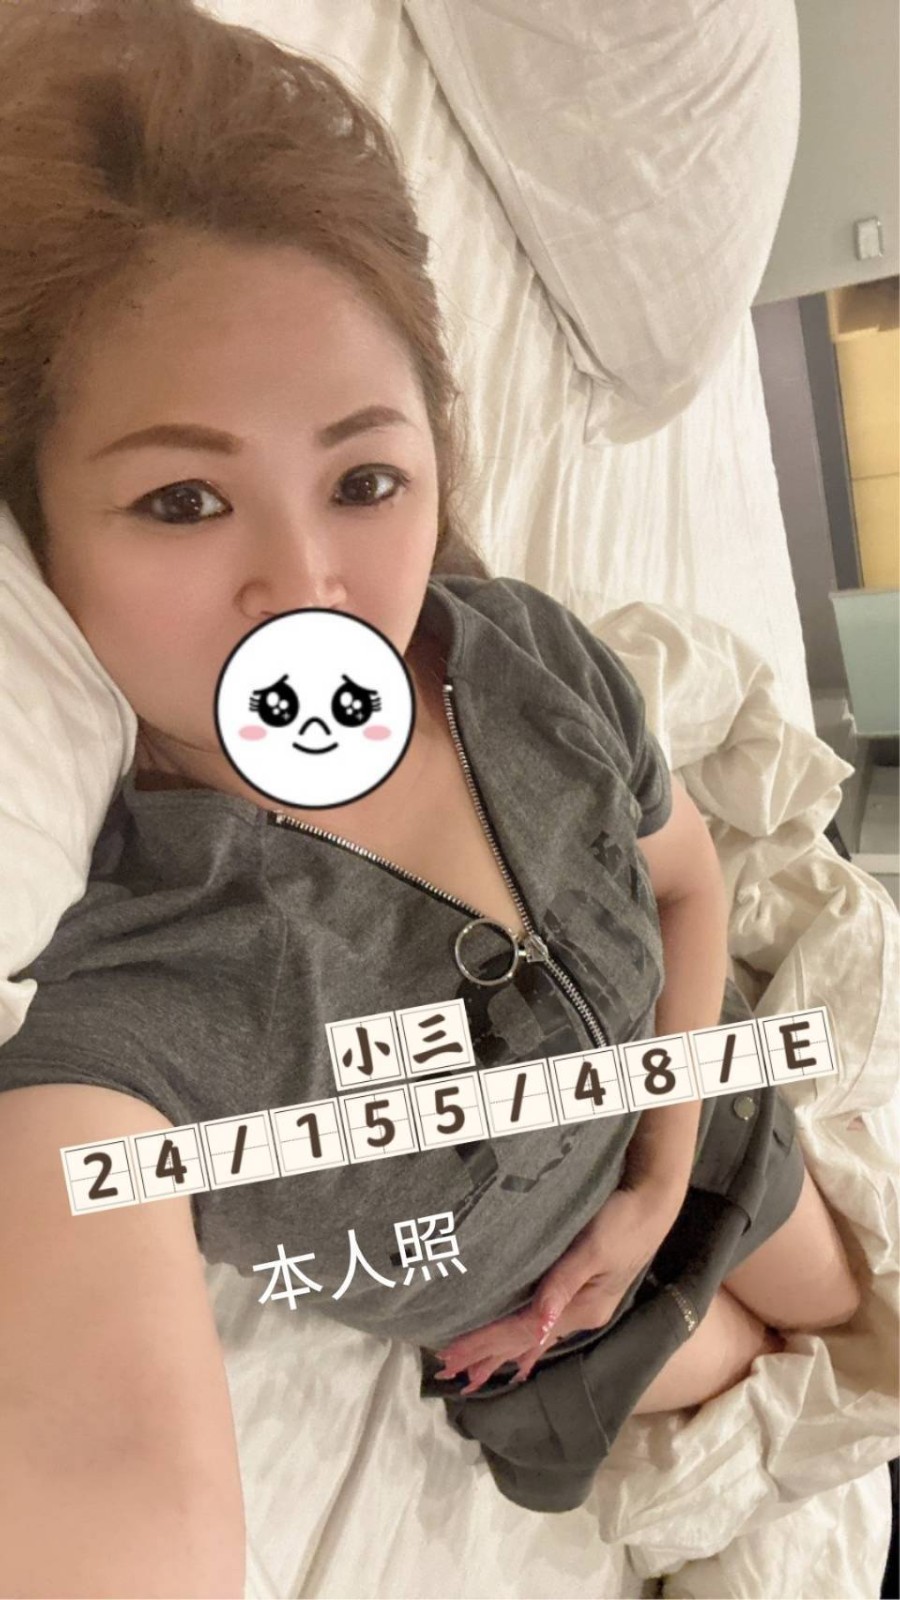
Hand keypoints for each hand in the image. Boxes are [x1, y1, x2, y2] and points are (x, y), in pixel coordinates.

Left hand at [433, 1179, 685, 1394]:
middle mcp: (581, 1314)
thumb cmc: (622, 1220)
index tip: (452, 1355)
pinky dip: (523, 1338)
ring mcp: (583, 1304)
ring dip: (502, 1351)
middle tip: (449, 1372)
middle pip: (525, 1341)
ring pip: (533, 1335)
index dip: (486, 1343)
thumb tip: (538, 1325)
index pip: (523, 1332)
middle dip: (488, 1356)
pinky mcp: (582, 1290)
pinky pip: (543, 1323)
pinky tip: (518, 1351)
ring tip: (474, 1371)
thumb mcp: (593, 1249)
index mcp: (583, 1308)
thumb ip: (563, 1284)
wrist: (652, 1200)